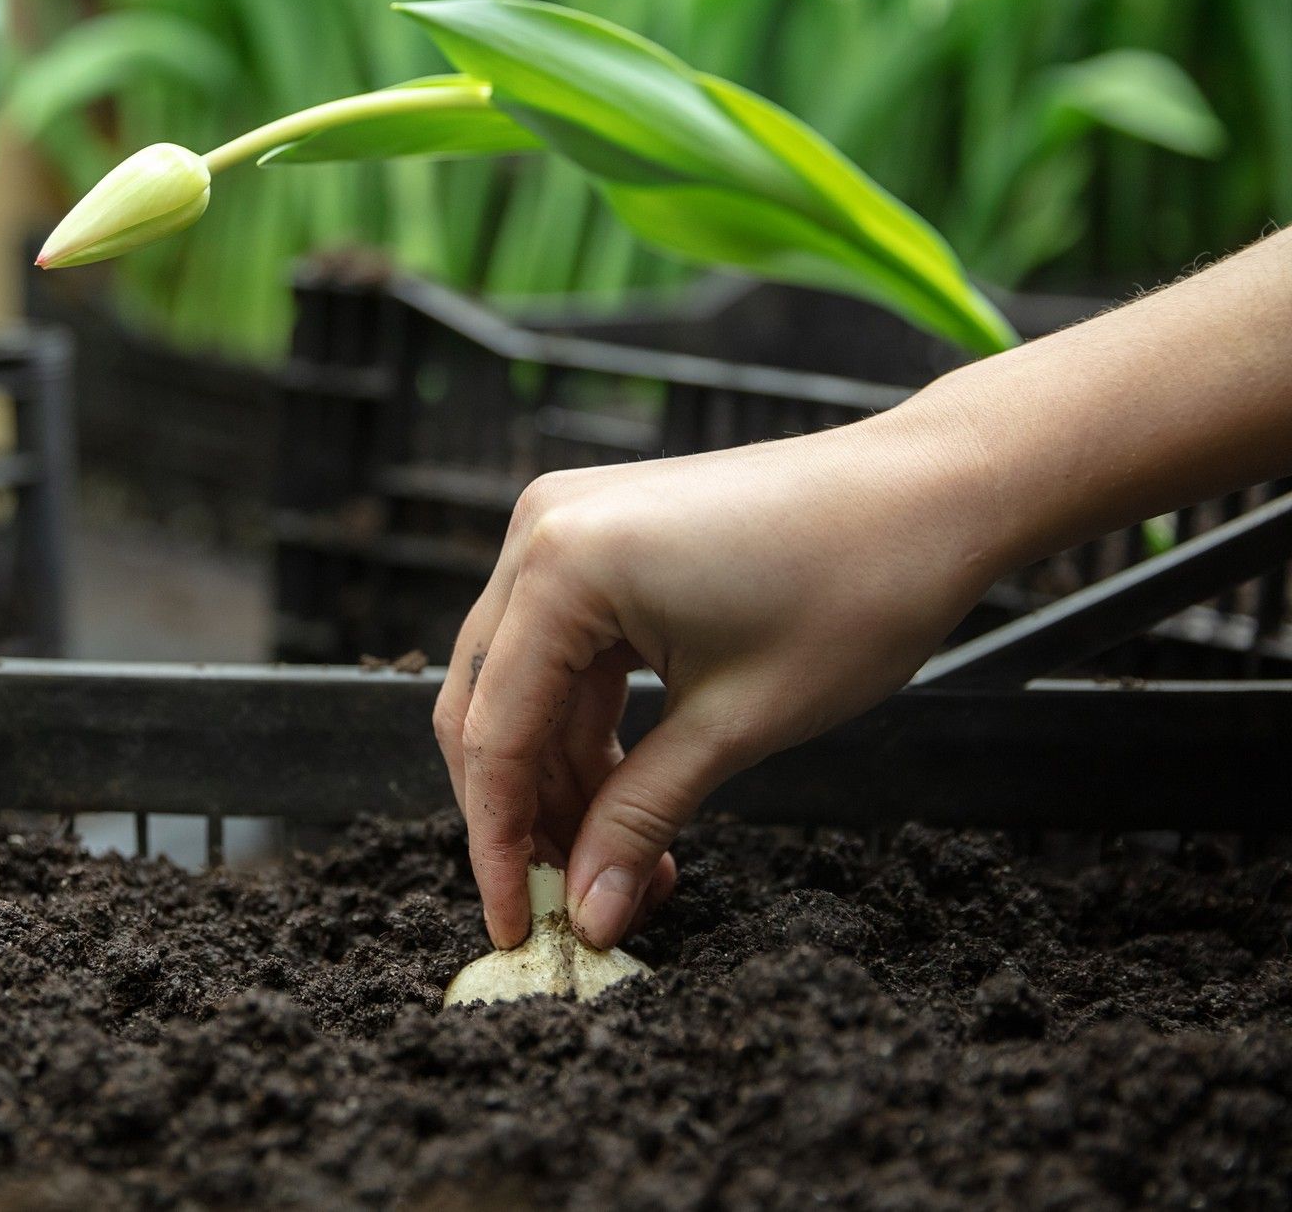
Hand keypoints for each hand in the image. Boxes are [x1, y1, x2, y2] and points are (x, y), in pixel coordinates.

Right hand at [432, 407, 1003, 949]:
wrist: (935, 494)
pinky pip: (564, 652)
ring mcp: (567, 527)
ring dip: (564, 781)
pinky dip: (590, 728)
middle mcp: (541, 531)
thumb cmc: (856, 588)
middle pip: (487, 707)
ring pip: (525, 687)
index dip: (499, 843)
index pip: (492, 732)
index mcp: (563, 566)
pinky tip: (632, 797)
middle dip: (526, 814)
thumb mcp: (737, 725)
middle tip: (574, 903)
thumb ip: (641, 821)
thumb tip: (589, 916)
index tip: (522, 926)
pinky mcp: (602, 539)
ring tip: (631, 864)